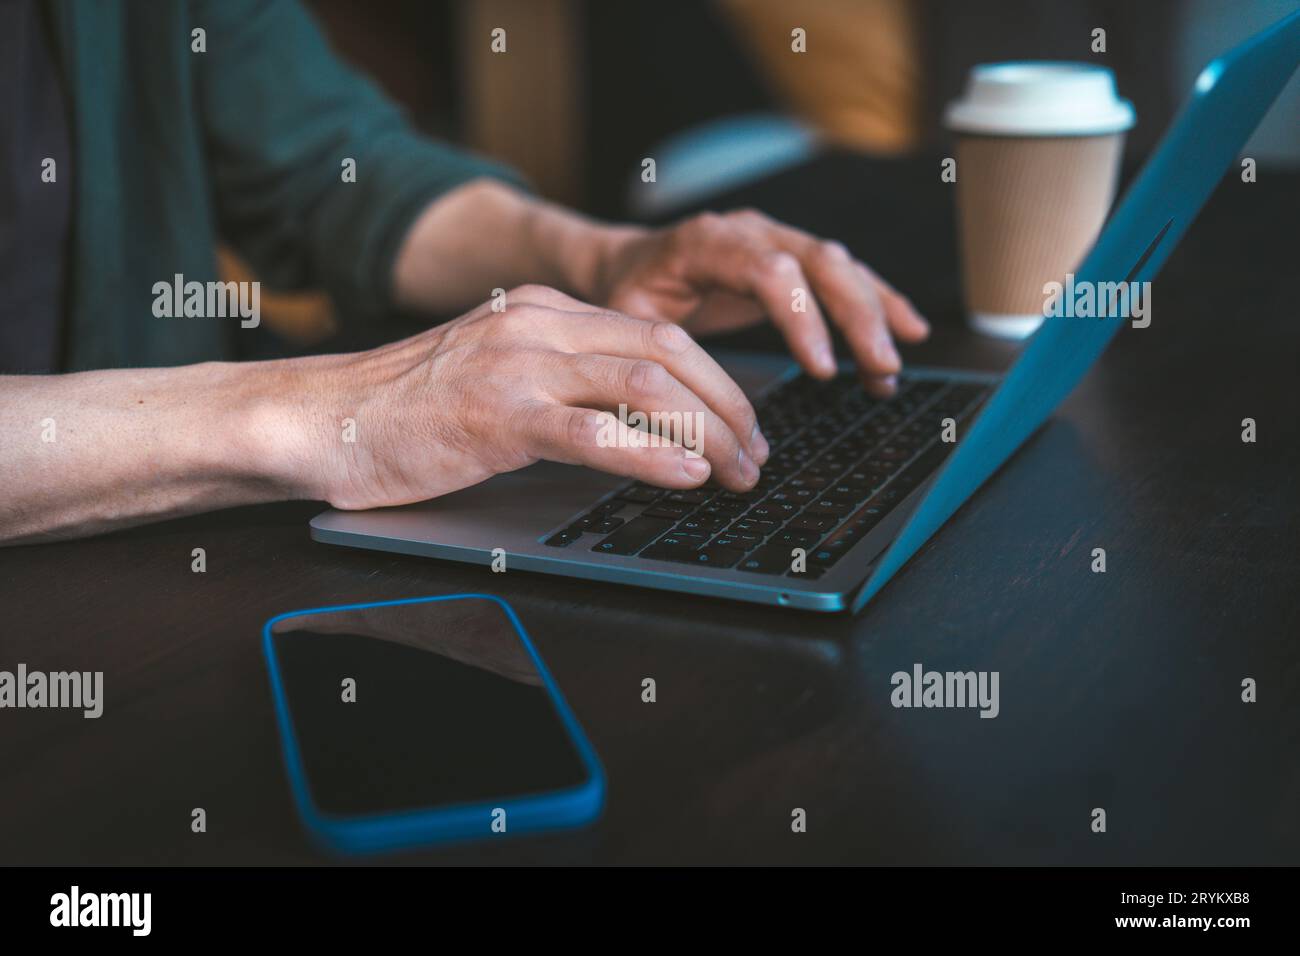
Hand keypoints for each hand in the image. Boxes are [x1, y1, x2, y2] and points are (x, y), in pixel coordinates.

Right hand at [293, 285, 769, 509]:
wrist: (321, 419)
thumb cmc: (406, 411)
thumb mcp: (496, 377)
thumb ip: (561, 384)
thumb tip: (637, 425)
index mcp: (541, 311)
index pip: (656, 333)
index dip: (716, 381)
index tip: (743, 425)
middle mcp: (537, 325)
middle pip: (668, 351)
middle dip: (729, 407)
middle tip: (756, 455)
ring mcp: (518, 366)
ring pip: (644, 385)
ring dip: (706, 433)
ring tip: (736, 472)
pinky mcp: (497, 416)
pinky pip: (593, 431)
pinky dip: (651, 454)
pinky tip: (686, 476)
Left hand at [592, 208, 929, 395]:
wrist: (627, 263)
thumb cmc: (628, 296)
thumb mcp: (630, 324)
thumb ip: (661, 356)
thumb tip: (690, 413)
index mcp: (707, 242)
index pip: (770, 271)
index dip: (803, 318)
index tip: (822, 369)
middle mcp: (751, 230)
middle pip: (820, 262)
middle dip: (858, 317)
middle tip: (880, 368)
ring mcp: (777, 238)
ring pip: (841, 266)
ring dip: (874, 316)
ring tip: (889, 369)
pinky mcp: (795, 256)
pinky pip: (845, 274)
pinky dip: (879, 301)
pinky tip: (909, 331)